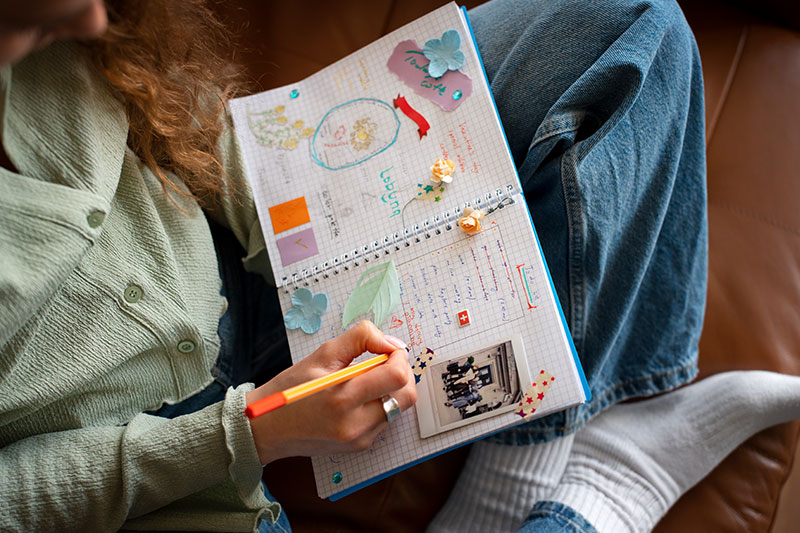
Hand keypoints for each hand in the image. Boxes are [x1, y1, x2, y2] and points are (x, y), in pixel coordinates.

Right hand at [246, 321, 415, 464]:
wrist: (268, 429)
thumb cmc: (291, 389)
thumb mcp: (322, 354)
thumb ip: (360, 339)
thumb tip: (392, 343)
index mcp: (343, 397)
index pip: (396, 376)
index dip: (398, 356)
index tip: (387, 349)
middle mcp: (356, 424)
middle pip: (406, 395)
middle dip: (402, 373)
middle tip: (384, 362)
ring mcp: (360, 439)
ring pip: (399, 407)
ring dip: (391, 389)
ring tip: (366, 380)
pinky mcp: (361, 446)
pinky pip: (385, 419)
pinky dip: (380, 403)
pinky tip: (358, 397)